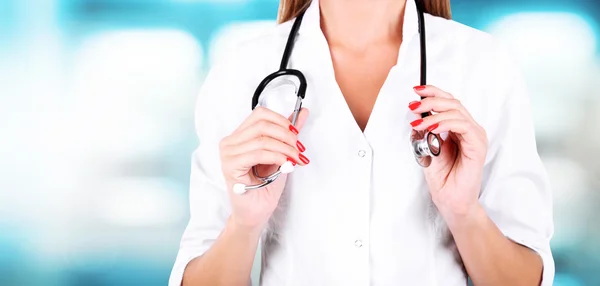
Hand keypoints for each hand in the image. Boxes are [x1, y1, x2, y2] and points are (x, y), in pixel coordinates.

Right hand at [219, 107, 309, 231]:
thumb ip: (287, 134)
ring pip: (262, 139)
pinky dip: (276, 157)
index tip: (297, 134)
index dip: (282, 121)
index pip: (260, 114)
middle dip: (286, 136)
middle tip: (299, 149)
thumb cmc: (264, 187)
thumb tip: (303, 113)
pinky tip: (285, 165)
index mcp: (239, 136)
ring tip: (295, 159)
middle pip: (262, 124)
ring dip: (285, 148)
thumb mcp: (280, 154)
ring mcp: (228, 154)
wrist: (256, 213)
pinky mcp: (231, 166)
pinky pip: (258, 153)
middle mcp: (230, 142)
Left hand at [408, 85, 487, 222]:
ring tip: (418, 123)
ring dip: (434, 114)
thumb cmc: (442, 178)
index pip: (448, 102)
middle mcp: (469, 129)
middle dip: (431, 100)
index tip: (416, 90)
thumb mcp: (427, 148)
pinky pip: (462, 126)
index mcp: (458, 128)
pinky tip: (432, 129)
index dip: (433, 92)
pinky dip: (445, 124)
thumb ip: (425, 131)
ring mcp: (475, 136)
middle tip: (414, 105)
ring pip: (456, 112)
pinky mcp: (478, 146)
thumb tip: (416, 113)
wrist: (450, 200)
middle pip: (453, 102)